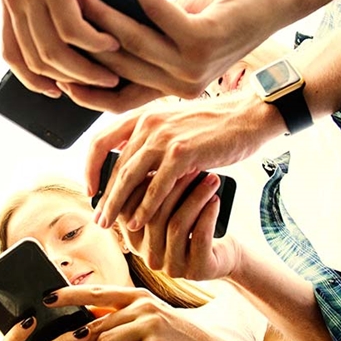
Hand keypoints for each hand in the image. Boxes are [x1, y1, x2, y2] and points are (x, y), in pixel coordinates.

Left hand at [1, 0, 119, 96]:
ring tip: (112, 70)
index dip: (34, 79)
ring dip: (86, 68)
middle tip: (100, 85)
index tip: (59, 90)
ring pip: (55, 50)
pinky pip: (71, 28)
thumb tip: (67, 34)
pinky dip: (94, 42)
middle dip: (70, 81)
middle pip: (37, 60)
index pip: (12, 55)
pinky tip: (112, 42)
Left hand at [43, 285, 241, 340]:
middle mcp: (142, 305)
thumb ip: (121, 319)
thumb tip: (88, 323)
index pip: (95, 292)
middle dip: (74, 340)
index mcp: (137, 296)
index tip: (46, 297)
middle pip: (94, 322)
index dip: (69, 294)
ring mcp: (150, 324)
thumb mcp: (148, 322)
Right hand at [75, 0, 287, 98]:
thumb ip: (141, 39)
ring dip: (103, 11)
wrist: (272, 4)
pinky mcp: (204, 39)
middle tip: (61, 9)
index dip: (84, 88)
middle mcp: (180, 86)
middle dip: (85, 37)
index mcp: (171, 90)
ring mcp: (192, 66)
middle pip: (117, 64)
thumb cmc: (219, 15)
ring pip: (132, 40)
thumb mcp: (174, 34)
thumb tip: (94, 24)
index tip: (55, 66)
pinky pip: (159, 10)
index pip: (116, 100)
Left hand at [87, 91, 280, 230]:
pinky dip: (145, 207)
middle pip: (114, 165)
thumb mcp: (174, 126)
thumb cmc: (214, 126)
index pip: (101, 141)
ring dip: (116, 204)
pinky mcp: (182, 153)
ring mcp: (164, 137)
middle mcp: (148, 123)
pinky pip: (156, 185)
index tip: (91, 189)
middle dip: (105, 196)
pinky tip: (139, 222)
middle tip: (99, 218)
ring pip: (129, 177)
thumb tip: (131, 168)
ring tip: (110, 224)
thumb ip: (151, 142)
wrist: (249, 116)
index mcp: (143, 116)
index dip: (91, 167)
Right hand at [121, 171, 242, 278]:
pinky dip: (208, 215)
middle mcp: (150, 257)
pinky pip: (200, 237)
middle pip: (154, 216)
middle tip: (193, 166)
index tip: (162, 161)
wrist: (223, 255)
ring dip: (196, 198)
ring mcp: (172, 266)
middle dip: (175, 187)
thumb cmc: (193, 225)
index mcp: (136, 242)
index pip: (130, 211)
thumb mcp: (168, 212)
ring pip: (177, 225)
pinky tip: (216, 200)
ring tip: (211, 179)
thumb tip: (140, 162)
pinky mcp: (197, 270)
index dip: (145, 185)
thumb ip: (149, 196)